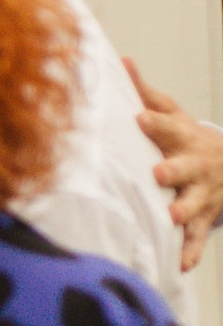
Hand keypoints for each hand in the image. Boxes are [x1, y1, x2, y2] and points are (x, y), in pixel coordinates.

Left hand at [126, 59, 222, 270]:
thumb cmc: (187, 139)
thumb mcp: (173, 113)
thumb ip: (147, 94)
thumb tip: (122, 61)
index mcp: (182, 138)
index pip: (168, 126)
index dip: (155, 122)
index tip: (139, 117)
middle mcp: (194, 165)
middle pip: (185, 167)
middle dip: (174, 170)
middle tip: (159, 173)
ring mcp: (201, 193)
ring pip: (194, 202)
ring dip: (185, 210)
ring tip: (174, 217)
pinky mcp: (204, 217)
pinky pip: (199, 236)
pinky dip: (192, 250)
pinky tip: (183, 264)